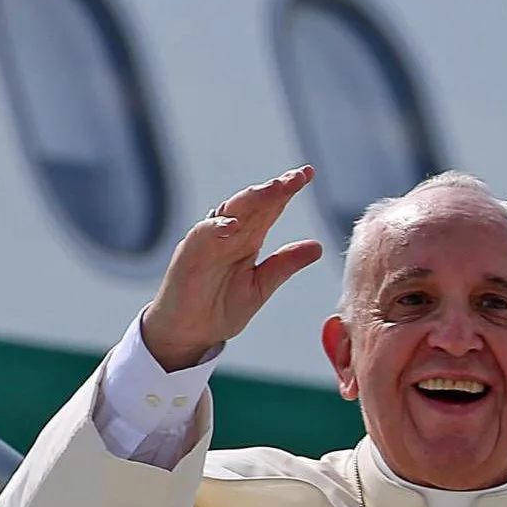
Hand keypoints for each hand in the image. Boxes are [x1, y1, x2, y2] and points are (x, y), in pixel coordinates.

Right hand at [141, 167, 325, 370]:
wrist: (191, 333)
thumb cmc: (221, 308)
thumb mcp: (261, 286)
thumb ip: (285, 265)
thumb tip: (317, 246)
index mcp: (248, 240)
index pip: (270, 209)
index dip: (286, 191)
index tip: (308, 174)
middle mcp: (229, 235)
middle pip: (253, 204)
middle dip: (275, 188)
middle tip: (298, 176)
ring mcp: (208, 242)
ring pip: (230, 211)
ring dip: (252, 199)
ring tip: (275, 189)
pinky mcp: (189, 254)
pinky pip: (202, 235)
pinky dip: (218, 228)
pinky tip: (235, 225)